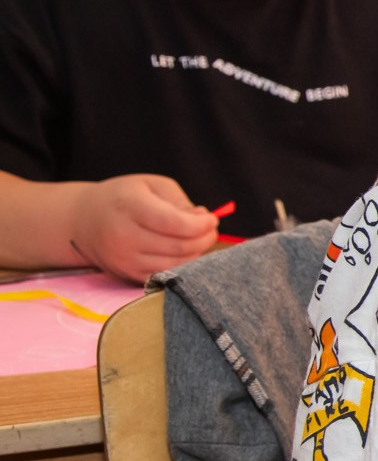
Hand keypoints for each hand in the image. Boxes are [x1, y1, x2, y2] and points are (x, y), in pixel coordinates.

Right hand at [70, 174, 218, 282]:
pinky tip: (184, 250)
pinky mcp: (127, 274)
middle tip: (210, 228)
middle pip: (178, 247)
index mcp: (129, 207)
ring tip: (199, 238)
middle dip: (204, 238)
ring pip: (174, 264)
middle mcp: (123, 236)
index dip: (200, 224)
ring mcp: (124, 259)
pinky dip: (182, 265)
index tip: (212, 218)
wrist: (83, 220)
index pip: (173, 223)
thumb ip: (179, 202)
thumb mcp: (152, 186)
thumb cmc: (125, 197)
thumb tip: (203, 219)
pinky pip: (164, 274)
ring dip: (196, 253)